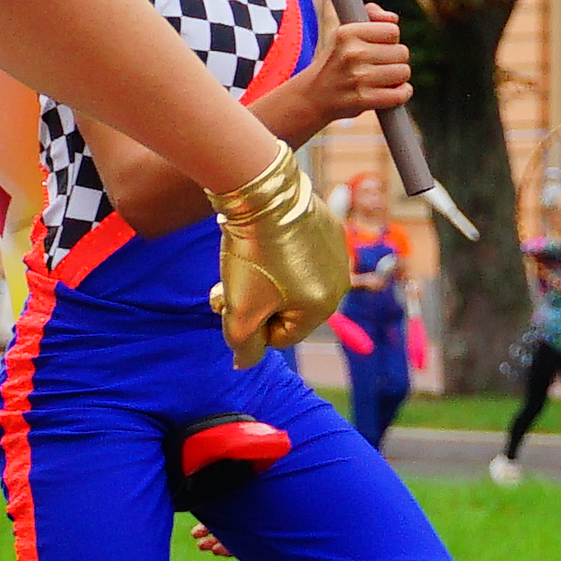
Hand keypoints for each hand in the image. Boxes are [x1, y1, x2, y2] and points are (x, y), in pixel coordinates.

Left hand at [211, 148, 345, 363]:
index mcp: (322, 309)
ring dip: (260, 282)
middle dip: (252, 304)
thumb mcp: (241, 311)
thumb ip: (243, 346)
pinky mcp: (327, 228)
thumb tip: (243, 364)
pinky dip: (278, 255)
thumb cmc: (252, 257)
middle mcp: (339, 283)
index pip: (281, 337)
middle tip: (221, 290)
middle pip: (287, 310)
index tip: (228, 305)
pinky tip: (258, 242)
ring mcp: (336, 254)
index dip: (249, 327)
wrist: (261, 195)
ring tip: (235, 266)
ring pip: (292, 282)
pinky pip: (299, 255)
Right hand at [278, 8, 409, 129]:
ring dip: (397, 79)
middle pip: (402, 52)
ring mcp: (357, 77)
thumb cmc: (335, 64)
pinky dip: (401, 94)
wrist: (310, 98)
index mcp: (346, 33)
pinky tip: (388, 93)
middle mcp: (351, 53)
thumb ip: (371, 18)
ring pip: (403, 72)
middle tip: (376, 67)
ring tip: (379, 81)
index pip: (392, 30)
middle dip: (394, 60)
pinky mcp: (363, 99)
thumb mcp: (344, 35)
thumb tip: (392, 18)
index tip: (375, 48)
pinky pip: (400, 94)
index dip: (388, 41)